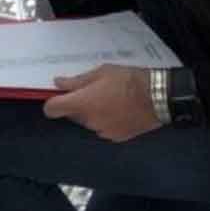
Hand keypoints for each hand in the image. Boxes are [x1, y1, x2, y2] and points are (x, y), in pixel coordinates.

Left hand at [42, 65, 161, 142]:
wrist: (158, 97)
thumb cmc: (128, 80)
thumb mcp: (101, 73)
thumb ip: (77, 81)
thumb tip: (58, 84)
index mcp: (82, 103)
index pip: (52, 109)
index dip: (51, 103)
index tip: (57, 97)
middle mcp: (89, 121)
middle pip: (71, 115)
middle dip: (76, 105)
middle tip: (92, 92)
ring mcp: (102, 132)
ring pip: (87, 122)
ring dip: (91, 114)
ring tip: (109, 100)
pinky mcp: (116, 138)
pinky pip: (102, 129)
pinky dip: (105, 121)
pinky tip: (118, 110)